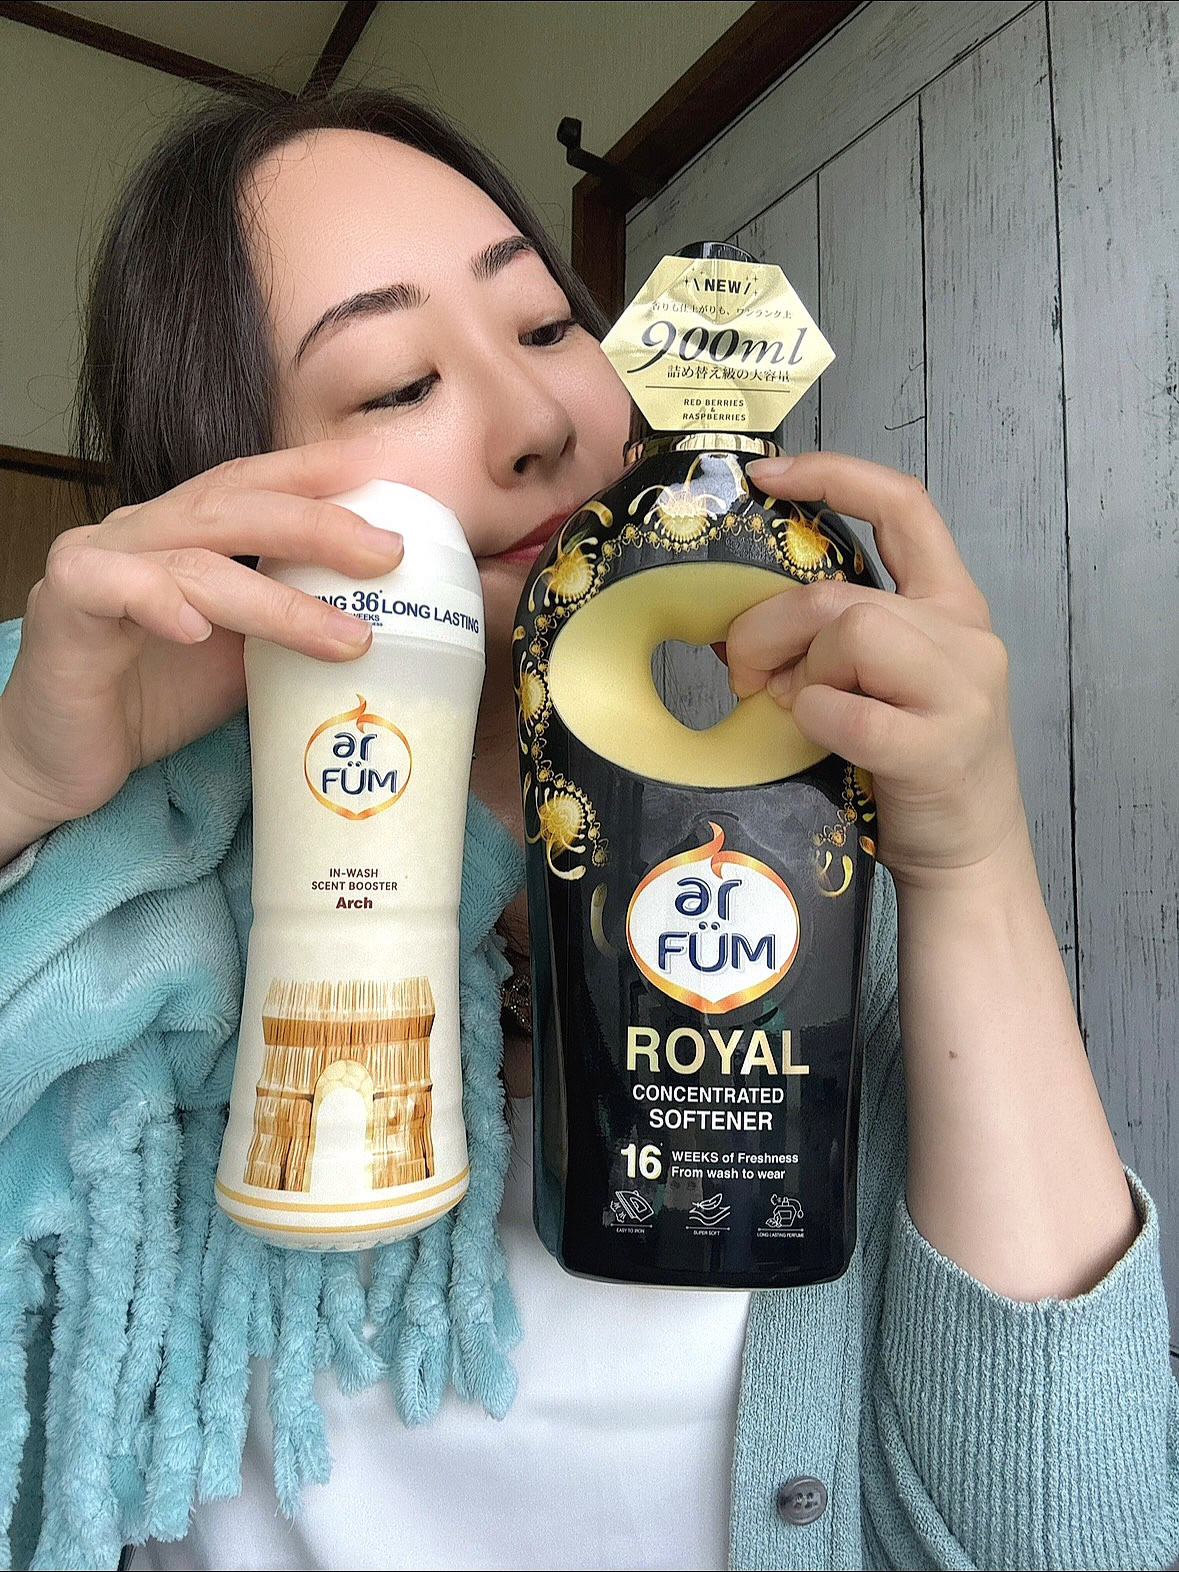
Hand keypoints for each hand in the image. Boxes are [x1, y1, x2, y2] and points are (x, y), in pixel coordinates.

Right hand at [0, 436, 402, 851]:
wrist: (65, 763)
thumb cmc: (152, 702)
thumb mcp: (243, 658)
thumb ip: (290, 625)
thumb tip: (382, 620)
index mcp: (180, 532)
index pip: (252, 484)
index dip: (317, 474)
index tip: (389, 479)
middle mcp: (138, 532)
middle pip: (233, 505)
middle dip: (318, 523)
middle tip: (388, 552)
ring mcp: (96, 563)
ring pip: (195, 559)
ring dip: (279, 599)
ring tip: (348, 635)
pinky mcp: (62, 609)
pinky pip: (115, 589)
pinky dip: (162, 602)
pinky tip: (201, 630)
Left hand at [726, 452, 1024, 890]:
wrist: (967, 858)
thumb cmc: (909, 768)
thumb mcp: (881, 684)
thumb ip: (835, 639)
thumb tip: (738, 621)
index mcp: (952, 606)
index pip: (905, 507)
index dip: (834, 475)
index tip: (767, 475)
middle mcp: (967, 637)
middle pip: (841, 594)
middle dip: (770, 627)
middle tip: (743, 673)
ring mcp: (961, 691)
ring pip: (849, 632)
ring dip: (796, 673)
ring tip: (790, 710)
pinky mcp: (939, 748)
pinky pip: (845, 709)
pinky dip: (814, 720)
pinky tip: (819, 741)